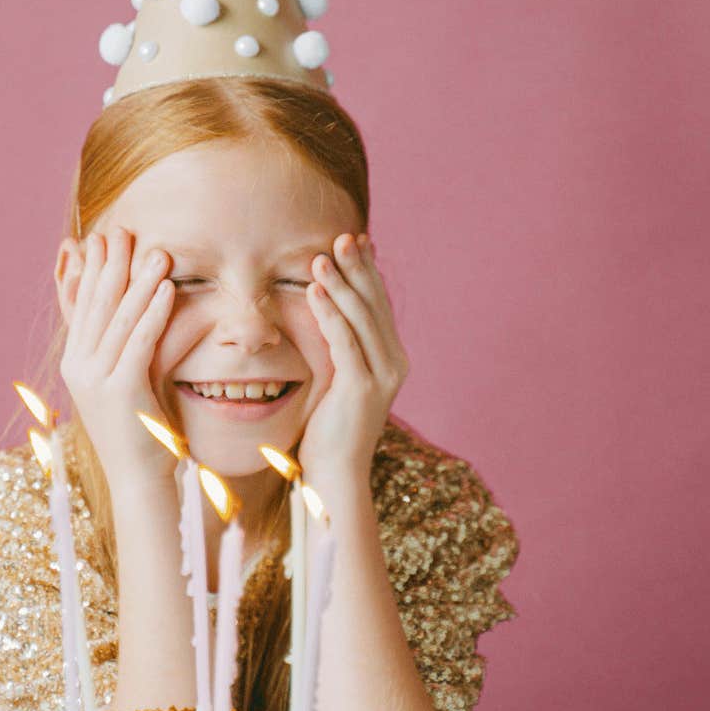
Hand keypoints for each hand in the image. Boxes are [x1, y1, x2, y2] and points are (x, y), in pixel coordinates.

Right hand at [57, 227, 178, 485]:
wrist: (138, 481)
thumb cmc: (140, 433)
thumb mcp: (129, 381)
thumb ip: (129, 346)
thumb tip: (143, 312)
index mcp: (75, 363)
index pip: (81, 306)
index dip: (92, 270)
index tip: (103, 238)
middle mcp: (78, 367)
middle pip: (96, 305)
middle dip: (112, 265)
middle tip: (127, 230)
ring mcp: (94, 379)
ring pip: (118, 319)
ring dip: (138, 281)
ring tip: (157, 252)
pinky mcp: (119, 391)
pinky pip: (138, 342)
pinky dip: (153, 312)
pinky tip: (167, 289)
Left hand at [300, 232, 408, 484]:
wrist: (336, 473)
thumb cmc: (330, 430)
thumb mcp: (339, 380)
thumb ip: (342, 349)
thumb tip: (329, 315)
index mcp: (391, 359)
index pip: (379, 306)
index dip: (368, 272)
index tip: (357, 241)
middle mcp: (394, 363)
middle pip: (375, 305)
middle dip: (358, 268)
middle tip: (343, 237)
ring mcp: (382, 375)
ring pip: (361, 318)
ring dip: (340, 284)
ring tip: (322, 257)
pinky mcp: (362, 387)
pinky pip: (344, 341)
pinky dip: (329, 313)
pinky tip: (315, 291)